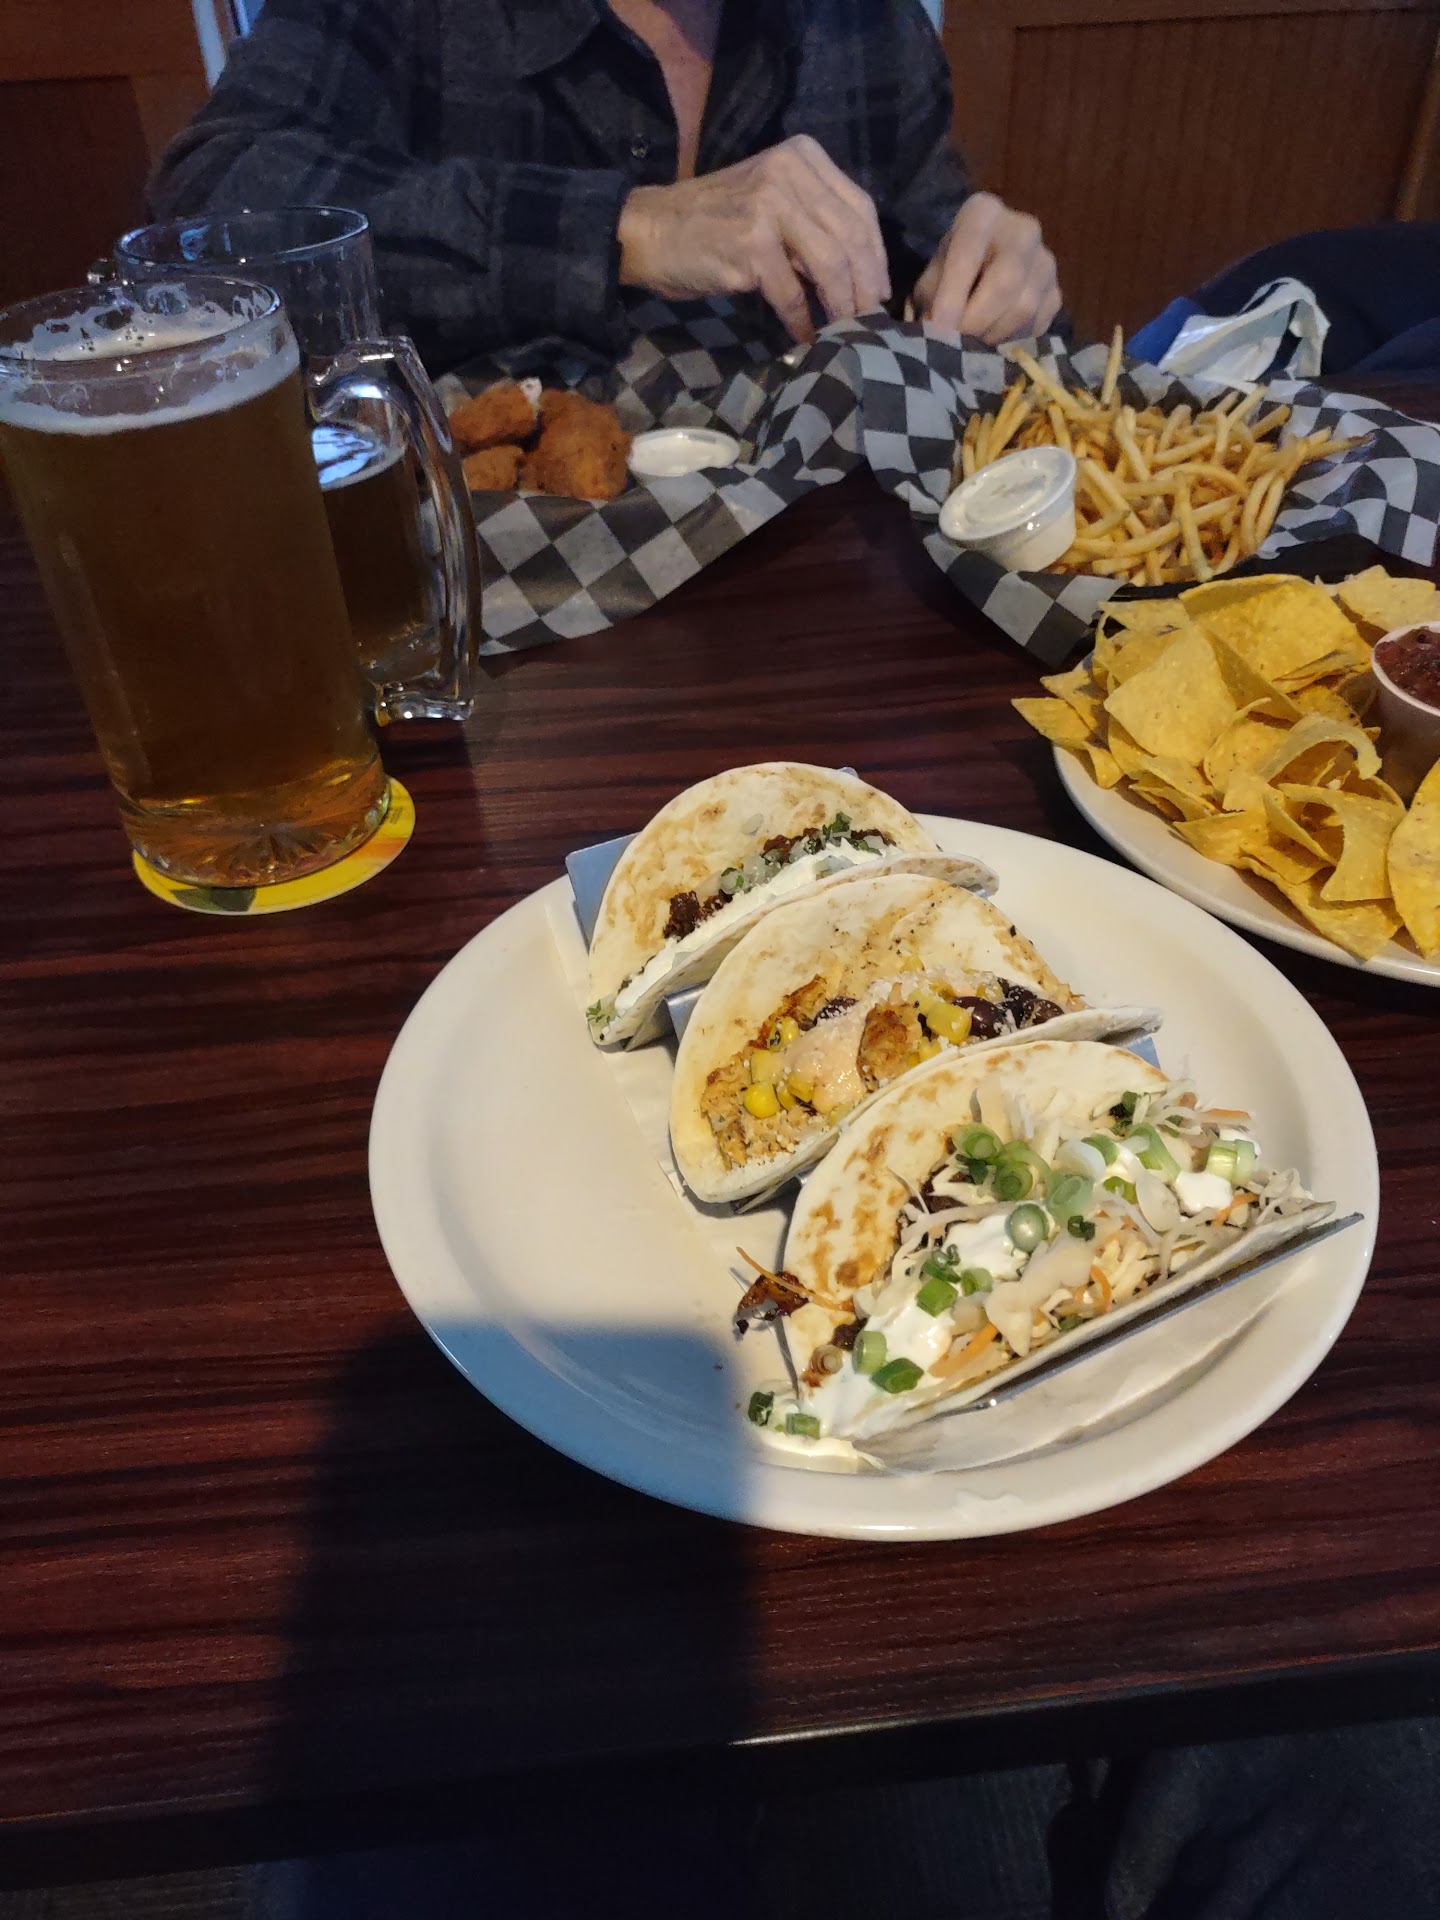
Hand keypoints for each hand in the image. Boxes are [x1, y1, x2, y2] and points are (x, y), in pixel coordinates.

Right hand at [617, 134, 890, 342]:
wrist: (651, 231)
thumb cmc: (713, 223)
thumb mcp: (771, 202)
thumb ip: (813, 220)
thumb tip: (861, 270)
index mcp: (802, 156)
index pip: (860, 208)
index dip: (877, 255)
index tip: (880, 290)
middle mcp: (790, 172)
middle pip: (852, 237)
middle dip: (867, 286)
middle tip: (871, 321)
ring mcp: (770, 206)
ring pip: (831, 265)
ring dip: (843, 307)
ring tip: (846, 332)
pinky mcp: (752, 245)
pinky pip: (793, 294)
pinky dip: (804, 321)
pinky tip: (806, 337)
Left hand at [913, 192, 1060, 343]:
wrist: (986, 262)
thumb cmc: (953, 265)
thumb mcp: (934, 273)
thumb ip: (934, 298)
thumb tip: (941, 335)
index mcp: (984, 213)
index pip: (969, 254)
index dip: (952, 297)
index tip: (940, 329)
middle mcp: (1024, 231)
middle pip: (1006, 282)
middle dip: (978, 321)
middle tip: (957, 342)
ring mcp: (1046, 262)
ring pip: (1024, 308)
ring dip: (994, 334)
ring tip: (973, 343)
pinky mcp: (1056, 293)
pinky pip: (1037, 324)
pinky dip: (1012, 340)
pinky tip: (994, 338)